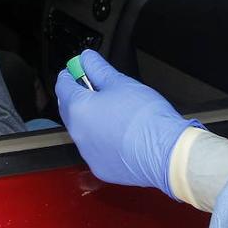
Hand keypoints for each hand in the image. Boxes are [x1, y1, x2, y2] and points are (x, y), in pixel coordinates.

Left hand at [55, 50, 195, 197]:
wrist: (165, 152)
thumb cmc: (146, 119)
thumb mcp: (121, 83)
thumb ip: (99, 69)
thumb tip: (88, 59)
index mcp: (78, 108)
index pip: (63, 86)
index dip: (70, 74)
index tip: (78, 68)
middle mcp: (78, 133)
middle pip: (69, 108)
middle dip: (79, 96)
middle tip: (96, 86)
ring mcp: (88, 153)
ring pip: (83, 130)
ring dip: (91, 119)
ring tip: (114, 110)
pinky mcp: (100, 167)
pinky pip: (95, 149)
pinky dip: (102, 139)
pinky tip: (119, 132)